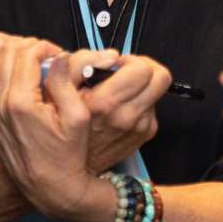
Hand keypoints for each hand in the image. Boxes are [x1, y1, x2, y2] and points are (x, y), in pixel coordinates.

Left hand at [0, 33, 103, 219]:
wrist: (50, 186)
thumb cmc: (65, 157)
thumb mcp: (78, 118)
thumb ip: (65, 82)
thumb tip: (58, 57)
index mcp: (22, 102)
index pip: (27, 54)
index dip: (45, 46)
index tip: (57, 54)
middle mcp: (0, 103)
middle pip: (5, 52)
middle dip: (26, 43)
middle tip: (44, 53)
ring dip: (2, 45)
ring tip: (20, 45)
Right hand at [73, 50, 169, 171]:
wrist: (73, 165)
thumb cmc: (65, 124)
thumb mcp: (60, 88)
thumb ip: (81, 63)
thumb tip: (111, 56)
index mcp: (107, 102)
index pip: (144, 69)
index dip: (132, 61)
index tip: (119, 65)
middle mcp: (128, 116)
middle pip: (161, 78)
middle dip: (146, 69)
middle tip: (128, 73)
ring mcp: (140, 127)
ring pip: (156, 93)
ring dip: (142, 88)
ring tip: (120, 93)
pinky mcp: (145, 135)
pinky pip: (151, 109)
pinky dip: (140, 103)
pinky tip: (121, 108)